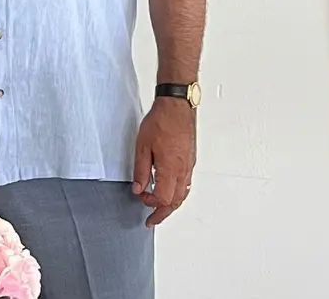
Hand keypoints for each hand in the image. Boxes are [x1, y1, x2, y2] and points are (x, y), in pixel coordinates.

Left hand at [132, 98, 196, 226]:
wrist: (177, 107)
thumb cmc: (160, 122)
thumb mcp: (142, 147)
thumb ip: (140, 171)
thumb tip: (138, 189)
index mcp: (170, 169)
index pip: (163, 198)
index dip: (149, 203)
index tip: (139, 198)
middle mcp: (183, 170)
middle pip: (176, 201)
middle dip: (163, 213)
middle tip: (152, 221)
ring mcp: (189, 166)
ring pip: (183, 194)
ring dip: (172, 205)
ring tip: (161, 210)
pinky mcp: (190, 160)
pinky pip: (186, 183)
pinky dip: (179, 193)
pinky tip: (171, 192)